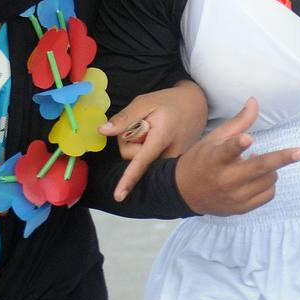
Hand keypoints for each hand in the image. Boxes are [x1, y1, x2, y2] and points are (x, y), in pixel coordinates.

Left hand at [103, 81, 209, 201]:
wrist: (197, 106)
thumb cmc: (170, 102)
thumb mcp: (145, 102)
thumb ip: (124, 118)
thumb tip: (102, 131)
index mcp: (161, 137)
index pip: (141, 161)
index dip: (128, 179)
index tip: (119, 196)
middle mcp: (169, 155)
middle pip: (133, 158)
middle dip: (129, 142)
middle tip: (143, 124)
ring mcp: (173, 162)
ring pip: (140, 161)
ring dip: (138, 146)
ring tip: (153, 129)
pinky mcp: (173, 166)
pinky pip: (149, 162)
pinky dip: (146, 150)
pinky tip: (157, 137)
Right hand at [174, 98, 299, 215]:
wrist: (185, 192)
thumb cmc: (201, 160)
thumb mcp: (214, 138)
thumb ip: (238, 123)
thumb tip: (254, 101)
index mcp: (215, 158)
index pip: (227, 150)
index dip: (237, 144)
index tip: (248, 139)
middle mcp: (225, 179)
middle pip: (258, 168)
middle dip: (281, 159)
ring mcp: (234, 196)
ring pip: (267, 180)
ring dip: (271, 169)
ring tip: (257, 162)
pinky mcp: (241, 208)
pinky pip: (267, 195)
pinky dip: (269, 184)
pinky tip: (259, 177)